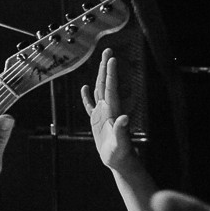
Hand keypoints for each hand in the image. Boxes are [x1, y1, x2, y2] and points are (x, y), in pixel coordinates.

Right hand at [81, 49, 135, 171]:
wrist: (118, 160)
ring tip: (100, 62)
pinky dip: (87, 96)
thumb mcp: (121, 142)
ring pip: (99, 90)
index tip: (112, 58)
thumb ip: (122, 130)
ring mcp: (102, 113)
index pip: (111, 88)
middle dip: (106, 67)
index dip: (111, 73)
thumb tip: (125, 118)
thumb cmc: (120, 152)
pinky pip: (90, 105)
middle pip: (106, 83)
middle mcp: (109, 108)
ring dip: (100, 75)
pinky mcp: (96, 120)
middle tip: (107, 50)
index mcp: (113, 110)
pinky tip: (85, 87)